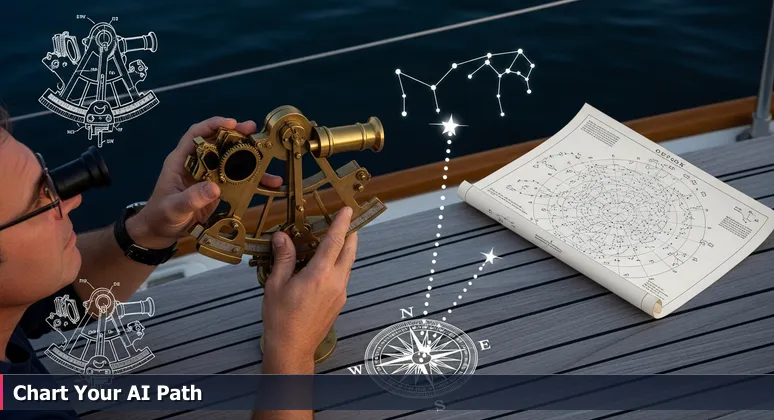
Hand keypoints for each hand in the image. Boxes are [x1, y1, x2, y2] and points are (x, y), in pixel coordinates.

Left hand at [126, 117, 282, 248]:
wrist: (159, 233)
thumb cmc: (160, 216)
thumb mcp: (173, 208)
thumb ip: (192, 198)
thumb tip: (215, 188)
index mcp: (182, 161)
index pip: (196, 134)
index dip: (213, 125)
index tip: (231, 123)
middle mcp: (197, 164)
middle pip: (218, 143)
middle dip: (237, 136)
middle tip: (255, 132)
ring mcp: (208, 176)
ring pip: (230, 161)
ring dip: (249, 158)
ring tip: (268, 157)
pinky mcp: (217, 189)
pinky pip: (237, 181)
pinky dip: (252, 181)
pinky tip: (267, 184)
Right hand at [261, 206, 357, 371]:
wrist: (293, 348)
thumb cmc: (282, 319)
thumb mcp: (276, 284)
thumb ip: (283, 258)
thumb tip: (282, 237)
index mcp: (320, 274)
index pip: (335, 241)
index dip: (342, 223)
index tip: (347, 209)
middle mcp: (335, 282)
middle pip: (349, 250)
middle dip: (351, 233)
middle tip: (347, 219)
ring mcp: (340, 292)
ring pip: (347, 264)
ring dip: (345, 248)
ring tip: (335, 238)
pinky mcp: (339, 301)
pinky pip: (343, 276)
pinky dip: (339, 263)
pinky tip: (326, 263)